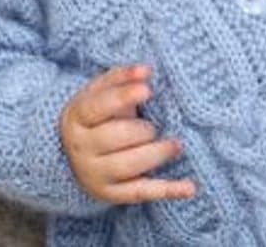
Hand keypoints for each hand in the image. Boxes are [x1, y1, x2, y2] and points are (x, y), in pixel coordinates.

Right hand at [58, 63, 196, 205]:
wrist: (75, 151)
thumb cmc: (97, 113)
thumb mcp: (100, 90)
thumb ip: (122, 77)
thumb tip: (145, 70)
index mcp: (76, 117)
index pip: (98, 107)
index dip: (123, 97)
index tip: (148, 89)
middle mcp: (82, 149)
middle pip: (114, 139)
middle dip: (141, 130)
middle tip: (154, 125)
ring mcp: (95, 174)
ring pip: (127, 166)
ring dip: (156, 154)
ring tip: (176, 144)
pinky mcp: (112, 194)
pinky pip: (142, 193)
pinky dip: (168, 190)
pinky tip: (190, 188)